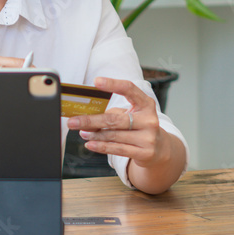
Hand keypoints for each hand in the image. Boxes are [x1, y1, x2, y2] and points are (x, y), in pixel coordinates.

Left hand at [67, 76, 185, 193]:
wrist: (160, 149)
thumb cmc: (139, 126)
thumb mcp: (131, 115)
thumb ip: (112, 113)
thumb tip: (85, 118)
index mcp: (146, 104)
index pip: (129, 89)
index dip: (113, 84)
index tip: (96, 81)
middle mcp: (149, 120)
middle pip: (114, 119)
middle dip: (90, 120)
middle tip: (73, 121)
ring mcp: (148, 138)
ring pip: (113, 135)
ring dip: (93, 134)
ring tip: (81, 132)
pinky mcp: (145, 153)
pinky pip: (117, 149)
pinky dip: (101, 146)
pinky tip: (89, 144)